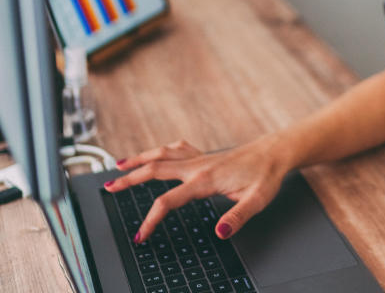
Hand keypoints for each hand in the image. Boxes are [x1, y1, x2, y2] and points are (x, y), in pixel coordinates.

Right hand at [104, 137, 290, 242]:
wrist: (276, 152)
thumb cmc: (266, 176)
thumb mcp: (257, 201)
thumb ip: (237, 217)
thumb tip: (220, 232)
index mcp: (204, 180)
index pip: (167, 201)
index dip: (151, 220)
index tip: (140, 235)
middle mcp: (197, 165)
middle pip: (154, 170)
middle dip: (129, 179)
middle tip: (108, 187)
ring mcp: (200, 158)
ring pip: (162, 154)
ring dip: (139, 159)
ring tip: (119, 165)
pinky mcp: (205, 155)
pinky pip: (177, 149)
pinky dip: (161, 150)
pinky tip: (156, 153)